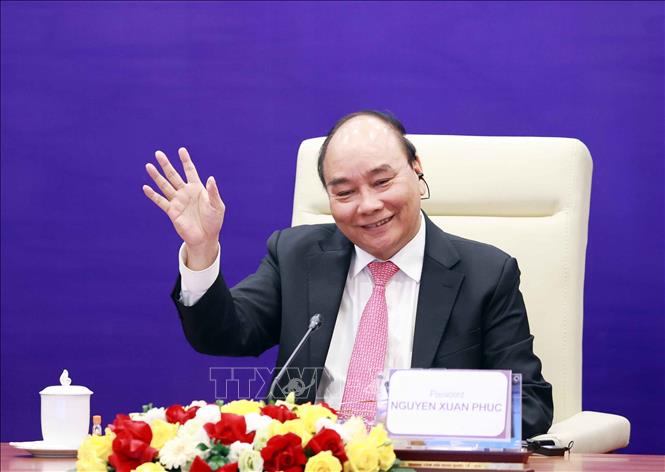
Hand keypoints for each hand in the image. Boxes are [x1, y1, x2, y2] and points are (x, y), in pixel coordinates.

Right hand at [143, 147, 223, 268]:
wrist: (206, 237)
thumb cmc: (214, 221)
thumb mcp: (217, 206)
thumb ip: (213, 192)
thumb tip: (211, 178)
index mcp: (197, 188)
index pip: (190, 171)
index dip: (185, 161)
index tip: (181, 150)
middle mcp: (185, 192)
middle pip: (174, 175)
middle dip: (166, 164)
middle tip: (158, 153)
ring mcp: (178, 201)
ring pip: (165, 185)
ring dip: (156, 176)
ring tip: (148, 166)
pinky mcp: (172, 211)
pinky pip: (161, 201)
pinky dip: (153, 195)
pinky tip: (146, 187)